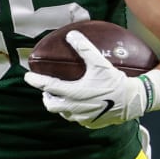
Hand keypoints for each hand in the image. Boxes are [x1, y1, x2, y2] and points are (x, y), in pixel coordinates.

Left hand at [24, 31, 159, 128]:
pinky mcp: (90, 123)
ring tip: (63, 95)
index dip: (36, 81)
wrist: (132, 101)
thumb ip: (84, 48)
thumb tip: (71, 35)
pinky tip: (78, 104)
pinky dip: (73, 111)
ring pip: (63, 112)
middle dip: (47, 96)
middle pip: (51, 105)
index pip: (49, 86)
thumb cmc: (115, 81)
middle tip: (48, 89)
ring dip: (60, 104)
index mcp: (75, 93)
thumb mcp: (99, 62)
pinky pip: (76, 118)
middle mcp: (75, 108)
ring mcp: (82, 118)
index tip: (27, 77)